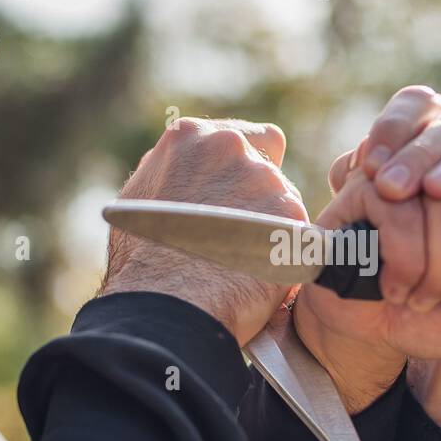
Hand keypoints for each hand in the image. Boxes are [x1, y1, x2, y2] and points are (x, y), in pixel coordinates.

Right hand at [102, 117, 306, 345]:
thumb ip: (172, 173)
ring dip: (273, 226)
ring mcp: (265, 180)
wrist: (167, 303)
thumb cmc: (141, 261)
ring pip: (284, 201)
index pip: (250, 137)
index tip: (239, 195)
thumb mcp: (139, 199)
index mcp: (191, 137)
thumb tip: (186, 173)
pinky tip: (262, 274)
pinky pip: (300, 234)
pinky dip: (287, 254)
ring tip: (244, 262)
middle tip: (238, 236)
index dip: (248, 168)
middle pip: (269, 167)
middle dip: (258, 198)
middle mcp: (231, 148)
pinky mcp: (293, 217)